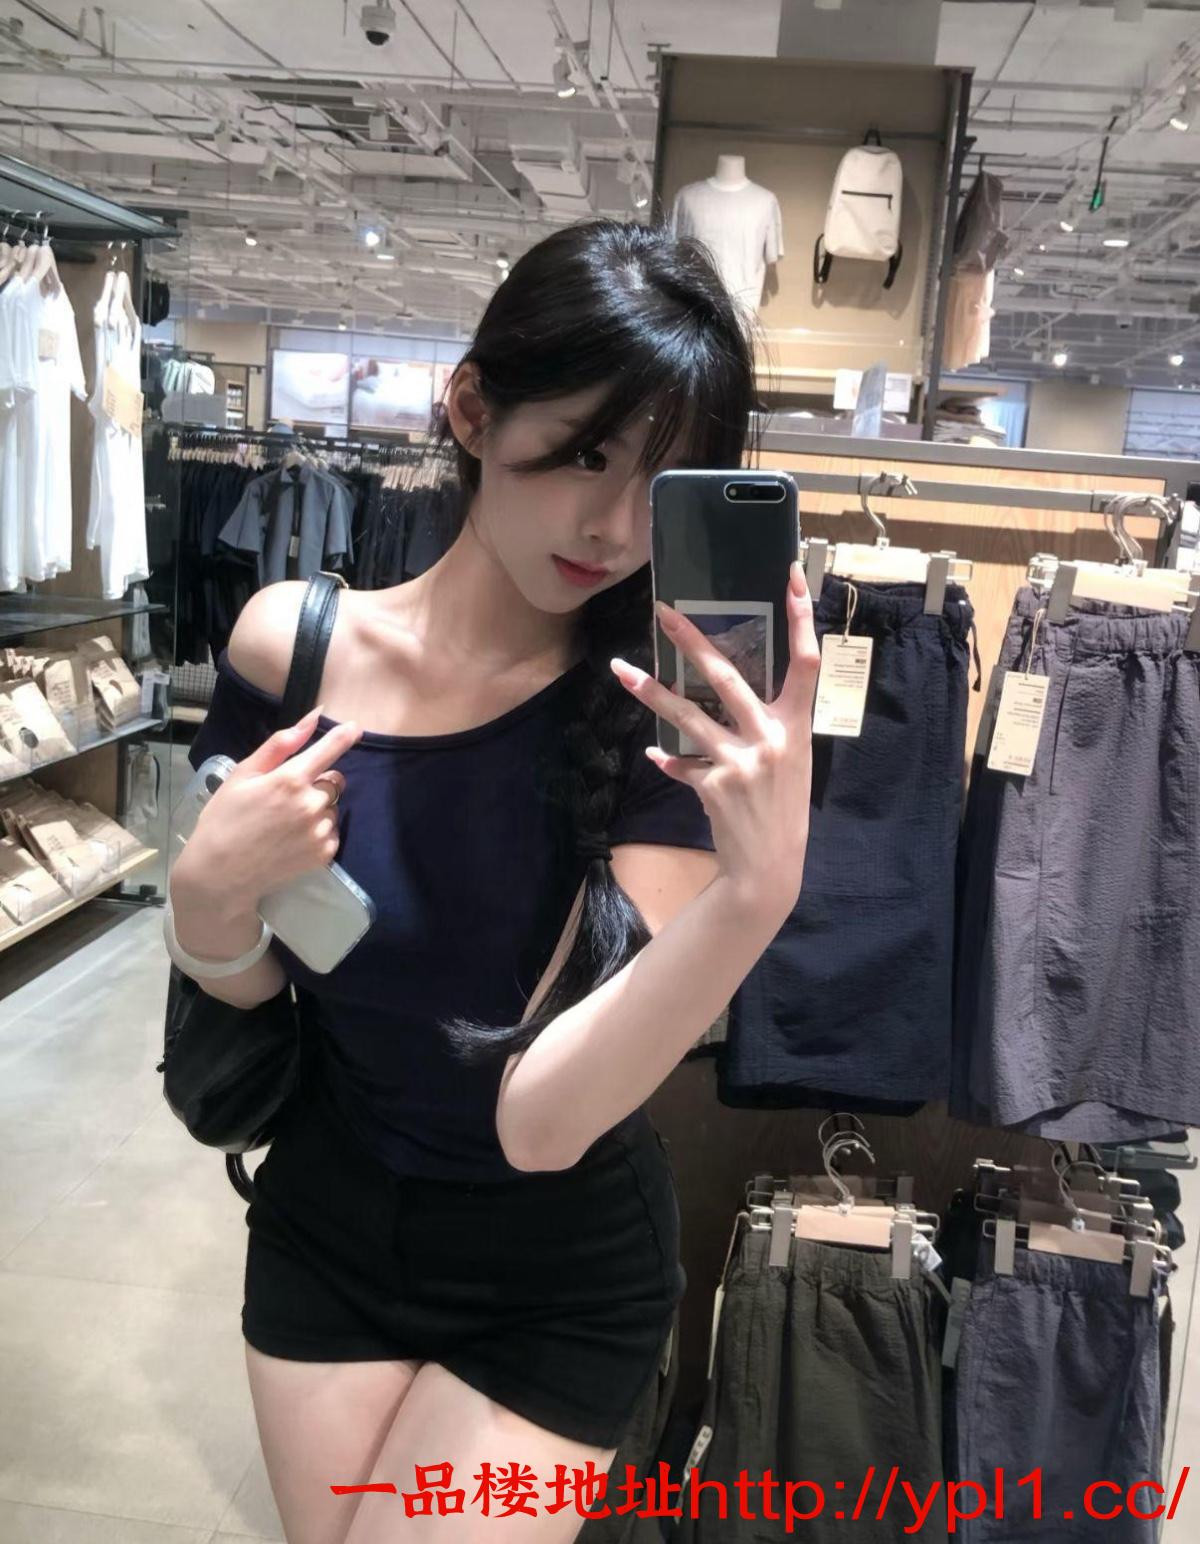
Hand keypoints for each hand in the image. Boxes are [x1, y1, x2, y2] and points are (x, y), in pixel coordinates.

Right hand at [178, 707, 362, 913]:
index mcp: (290, 779)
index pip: (330, 750)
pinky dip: (319, 831)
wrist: (220, 874)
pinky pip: (332, 831)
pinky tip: (292, 838)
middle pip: (334, 780)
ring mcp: (320, 831)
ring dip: (318, 808)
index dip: (344, 736)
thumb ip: (280, 744)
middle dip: (318, 781)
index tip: (355, 728)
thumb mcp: (243, 774)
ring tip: (286, 821)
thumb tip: (313, 716)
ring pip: (333, 807)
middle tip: (287, 795)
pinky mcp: (324, 854)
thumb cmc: (225, 818)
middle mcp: (311, 804)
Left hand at [610, 562, 820, 919]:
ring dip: (650, 691)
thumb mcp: (789, 763)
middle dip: (691, 641)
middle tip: (662, 611)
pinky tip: (654, 755)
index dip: (802, 618)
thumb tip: (725, 698)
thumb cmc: (781, 809)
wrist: (770, 869)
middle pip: (727, 676)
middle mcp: (771, 738)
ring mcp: (740, 762)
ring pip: (686, 715)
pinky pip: (680, 763)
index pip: (806, 662)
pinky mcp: (713, 785)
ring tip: (620, 670)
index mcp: (796, 727)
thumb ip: (764, 728)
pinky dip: (668, 760)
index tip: (790, 578)